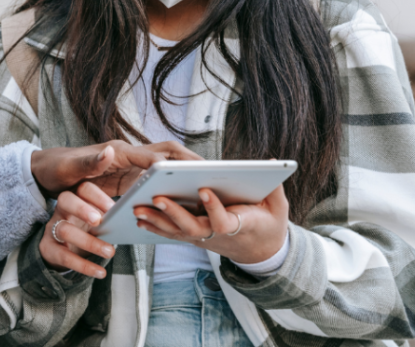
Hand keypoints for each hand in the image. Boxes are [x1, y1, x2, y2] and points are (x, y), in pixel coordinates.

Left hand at [30, 140, 202, 198]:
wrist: (47, 172)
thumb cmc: (57, 168)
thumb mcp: (69, 168)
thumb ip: (89, 162)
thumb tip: (109, 151)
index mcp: (119, 152)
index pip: (154, 154)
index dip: (176, 161)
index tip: (196, 169)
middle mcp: (128, 156)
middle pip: (167, 154)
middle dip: (191, 161)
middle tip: (216, 174)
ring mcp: (130, 167)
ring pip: (165, 167)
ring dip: (185, 174)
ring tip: (210, 188)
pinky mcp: (129, 179)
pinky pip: (156, 181)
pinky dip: (171, 187)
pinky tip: (183, 203)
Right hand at [39, 182, 115, 277]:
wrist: (60, 251)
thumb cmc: (84, 231)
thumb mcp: (94, 221)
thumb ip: (107, 218)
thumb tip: (127, 219)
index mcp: (76, 198)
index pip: (83, 189)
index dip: (97, 196)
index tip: (113, 209)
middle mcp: (61, 210)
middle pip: (65, 200)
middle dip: (82, 209)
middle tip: (99, 222)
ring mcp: (53, 228)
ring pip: (65, 230)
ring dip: (89, 242)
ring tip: (109, 252)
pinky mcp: (48, 249)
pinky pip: (64, 256)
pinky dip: (84, 266)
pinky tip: (101, 272)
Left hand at [132, 185, 288, 264]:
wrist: (260, 251)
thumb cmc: (268, 223)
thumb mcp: (277, 207)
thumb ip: (274, 187)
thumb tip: (273, 162)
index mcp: (239, 226)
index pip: (224, 221)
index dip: (214, 208)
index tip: (204, 190)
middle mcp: (217, 235)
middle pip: (193, 228)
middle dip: (174, 213)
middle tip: (157, 197)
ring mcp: (204, 238)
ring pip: (177, 232)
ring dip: (156, 220)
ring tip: (137, 208)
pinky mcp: (194, 237)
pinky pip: (172, 233)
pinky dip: (155, 227)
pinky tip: (139, 218)